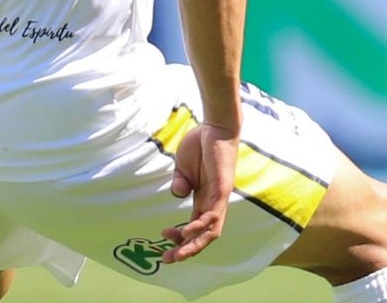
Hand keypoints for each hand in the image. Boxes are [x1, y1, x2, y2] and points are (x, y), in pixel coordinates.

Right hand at [163, 123, 239, 263]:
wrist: (214, 126)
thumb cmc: (201, 144)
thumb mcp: (183, 167)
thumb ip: (181, 183)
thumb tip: (178, 194)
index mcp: (204, 198)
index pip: (195, 227)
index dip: (180, 237)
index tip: (164, 237)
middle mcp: (214, 202)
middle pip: (205, 235)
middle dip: (187, 250)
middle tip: (168, 260)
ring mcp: (220, 196)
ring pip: (212, 230)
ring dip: (194, 244)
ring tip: (177, 253)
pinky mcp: (223, 188)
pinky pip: (214, 213)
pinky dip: (201, 225)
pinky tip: (187, 231)